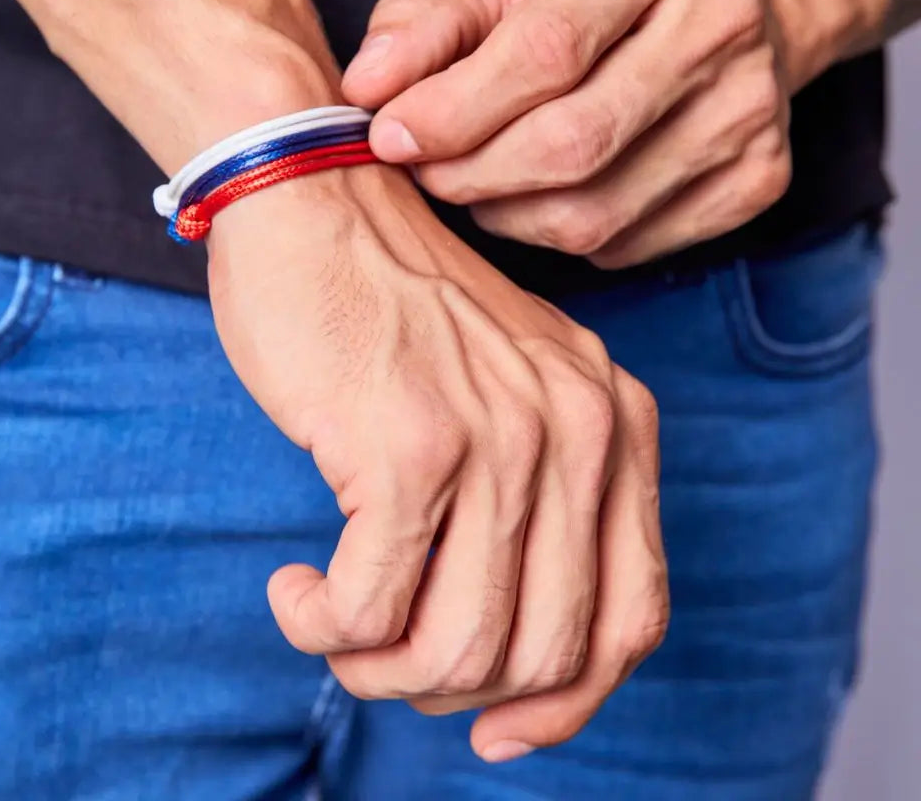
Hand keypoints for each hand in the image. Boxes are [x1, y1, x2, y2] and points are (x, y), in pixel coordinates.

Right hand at [207, 164, 667, 757]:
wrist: (316, 199)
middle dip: (449, 690)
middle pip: (545, 654)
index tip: (495, 729)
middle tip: (379, 657)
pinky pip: (368, 612)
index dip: (568, 703)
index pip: (633, 617)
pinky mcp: (408, 448)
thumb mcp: (506, 390)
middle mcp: (577, 430)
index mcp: (614, 421)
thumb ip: (538, 499)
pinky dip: (324, 627)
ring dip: (379, 671)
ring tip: (334, 624)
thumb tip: (505, 660)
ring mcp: (498, 439)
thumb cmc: (391, 307)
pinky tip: (296, 589)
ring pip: (458, 652)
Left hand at [342, 0, 791, 267]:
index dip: (454, 110)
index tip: (390, 135)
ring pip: (595, 213)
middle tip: (426, 171)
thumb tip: (364, 88)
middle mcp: (719, 27)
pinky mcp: (759, 180)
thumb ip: (426, 21)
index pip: (546, 52)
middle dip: (471, 175)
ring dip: (508, 214)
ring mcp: (750, 112)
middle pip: (572, 144)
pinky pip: (628, 246)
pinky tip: (548, 195)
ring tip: (479, 179)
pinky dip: (564, 237)